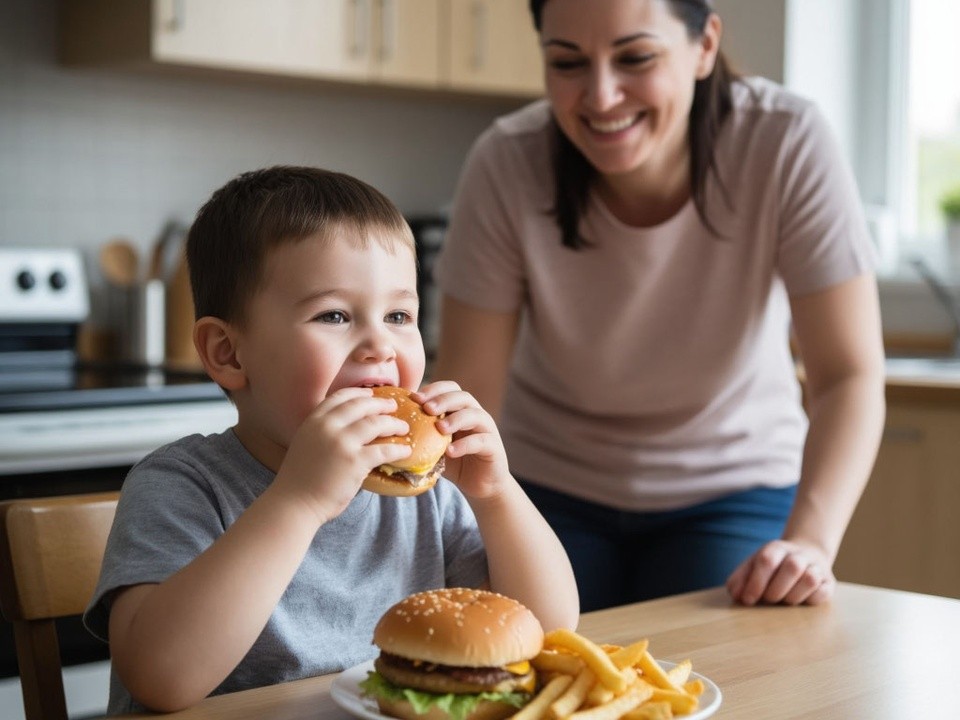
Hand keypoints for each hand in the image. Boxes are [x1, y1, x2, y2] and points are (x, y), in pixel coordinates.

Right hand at [275, 387, 411, 522]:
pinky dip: (398, 449)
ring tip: (404, 427)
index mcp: (314, 421)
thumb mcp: (305, 444)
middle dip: (381, 404)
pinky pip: (384, 450)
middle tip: (393, 406)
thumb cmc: (300, 480)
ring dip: (394, 424)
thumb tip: (347, 429)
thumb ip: (323, 433)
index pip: (340, 397)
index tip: (372, 394)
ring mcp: (342, 443)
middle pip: (362, 405)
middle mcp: (327, 427)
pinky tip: (406, 451)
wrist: (294, 503)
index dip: (360, 393)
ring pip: (376, 423)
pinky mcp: (355, 462)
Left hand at [415, 381, 509, 498]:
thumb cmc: (455, 462)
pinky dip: (465, 444)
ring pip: (475, 415)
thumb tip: (391, 429)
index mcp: (461, 410)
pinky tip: (450, 451)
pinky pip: (481, 441)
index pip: (450, 388)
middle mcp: (476, 415)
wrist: (481, 485)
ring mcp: (487, 430)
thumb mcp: (435, 446)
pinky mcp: (494, 448)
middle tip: (427, 408)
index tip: (415, 397)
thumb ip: (422, 434)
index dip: (434, 389)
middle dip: (443, 399)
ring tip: (440, 428)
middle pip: (463, 397)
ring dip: (456, 418)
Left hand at [726, 539, 834, 605]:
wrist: (805, 556)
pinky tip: (800, 601)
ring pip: (809, 579)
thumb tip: (736, 595)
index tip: (748, 600)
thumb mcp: (753, 566)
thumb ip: (740, 579)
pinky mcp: (828, 583)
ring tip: (783, 600)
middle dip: (775, 591)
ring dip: (792, 596)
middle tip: (767, 600)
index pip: (767, 560)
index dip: (756, 582)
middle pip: (791, 567)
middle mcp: (798, 555)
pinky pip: (822, 593)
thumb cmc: (773, 567)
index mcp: (777, 548)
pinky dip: (809, 600)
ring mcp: (816, 567)